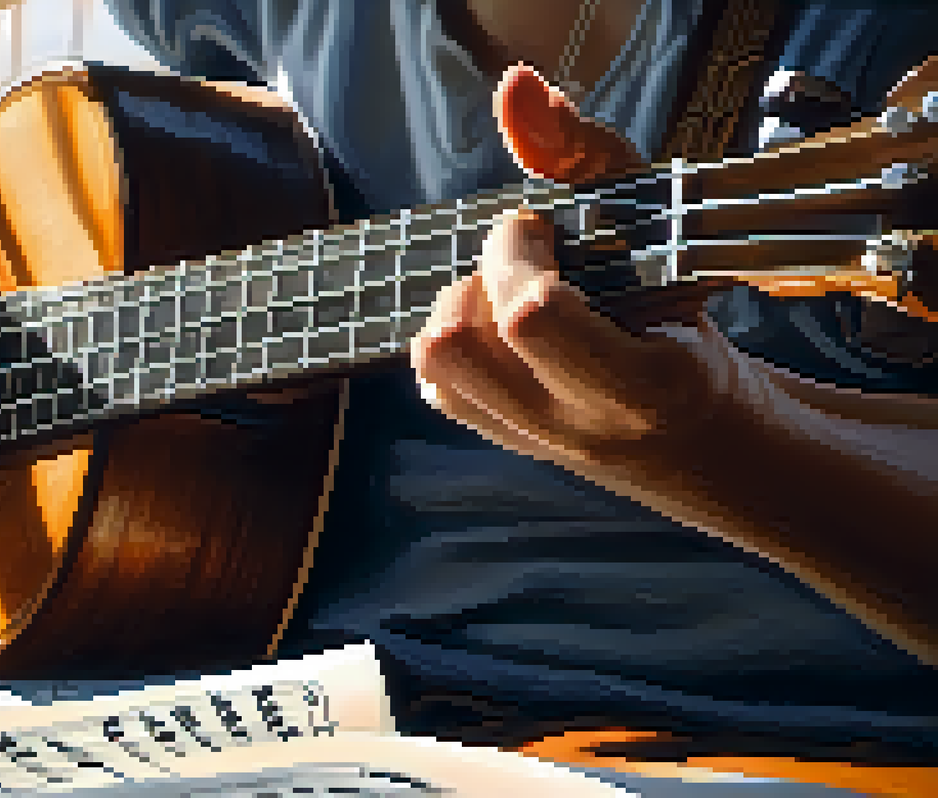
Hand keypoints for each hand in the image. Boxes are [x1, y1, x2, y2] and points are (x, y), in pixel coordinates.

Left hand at [410, 64, 727, 484]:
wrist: (694, 433)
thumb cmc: (684, 314)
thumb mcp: (662, 223)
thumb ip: (588, 153)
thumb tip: (517, 87)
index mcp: (640, 383)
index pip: (531, 316)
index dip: (515, 252)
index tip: (540, 227)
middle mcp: (574, 424)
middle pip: (456, 345)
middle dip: (478, 277)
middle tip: (524, 261)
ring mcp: (528, 439)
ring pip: (435, 365)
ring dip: (461, 309)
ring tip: (510, 292)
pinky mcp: (497, 439)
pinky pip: (436, 386)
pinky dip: (456, 339)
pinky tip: (498, 322)